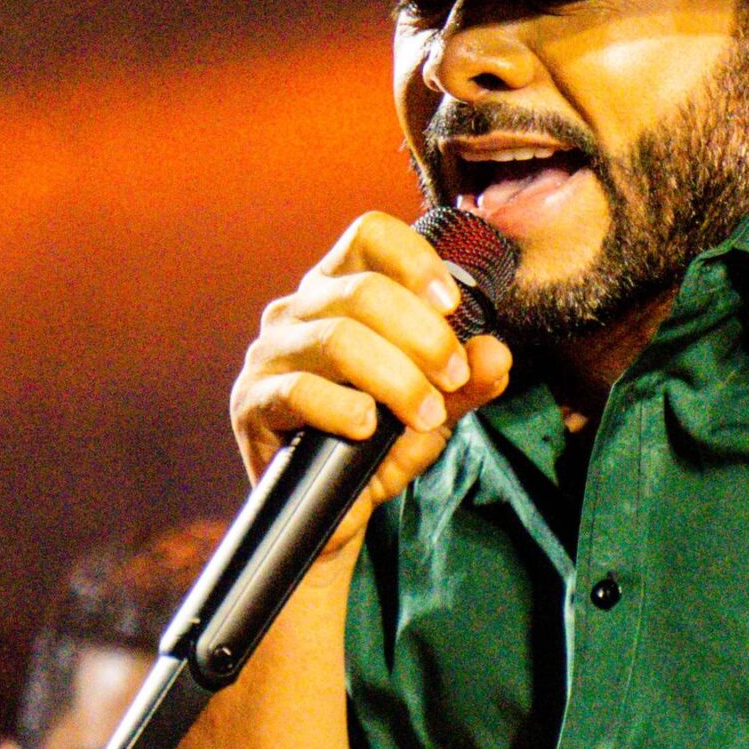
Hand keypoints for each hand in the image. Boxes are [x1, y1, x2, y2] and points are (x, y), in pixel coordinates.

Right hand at [230, 210, 512, 551]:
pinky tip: (369, 429)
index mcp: (338, 291)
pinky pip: (300, 391)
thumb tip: (496, 354)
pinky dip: (346, 409)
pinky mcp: (252, 402)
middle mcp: (297, 311)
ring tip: (426, 415)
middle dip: (425, 337)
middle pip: (363, 290)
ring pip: (338, 338)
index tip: (453, 307)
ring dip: (397, 378)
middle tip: (454, 379)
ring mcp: (269, 354)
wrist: (335, 512)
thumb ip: (470, 380)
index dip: (415, 261)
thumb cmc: (379, 444)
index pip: (368, 236)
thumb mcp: (437, 409)